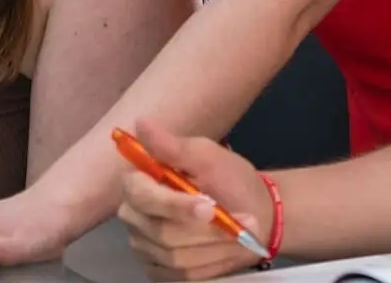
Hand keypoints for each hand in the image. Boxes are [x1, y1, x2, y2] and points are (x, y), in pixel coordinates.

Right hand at [116, 121, 271, 280]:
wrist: (255, 213)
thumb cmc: (230, 179)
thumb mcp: (208, 156)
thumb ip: (173, 146)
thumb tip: (141, 122)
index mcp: (141, 181)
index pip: (141, 195)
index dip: (175, 205)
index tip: (209, 206)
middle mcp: (135, 215)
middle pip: (160, 231)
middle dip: (205, 229)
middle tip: (240, 220)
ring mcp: (145, 246)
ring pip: (174, 256)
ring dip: (215, 245)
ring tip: (240, 231)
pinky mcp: (159, 270)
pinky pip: (182, 275)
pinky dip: (212, 262)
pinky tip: (228, 248)